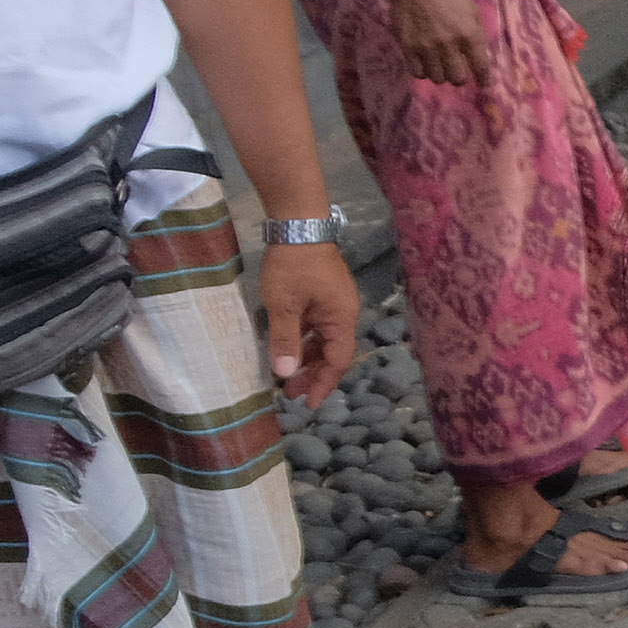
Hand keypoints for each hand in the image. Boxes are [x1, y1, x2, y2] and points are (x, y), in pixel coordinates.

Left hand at [258, 239, 358, 408]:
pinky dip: (305, 340)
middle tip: (290, 393)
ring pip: (324, 340)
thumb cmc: (292, 266)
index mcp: (341, 319)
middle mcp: (343, 314)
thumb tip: (285, 375)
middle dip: (313, 375)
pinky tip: (288, 345)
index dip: (324, 384)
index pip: (338, 361)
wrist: (298, 224)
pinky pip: (317, 325)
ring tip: (286, 374)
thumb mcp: (283, 305)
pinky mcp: (323, 294)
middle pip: (333, 353)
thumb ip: (285, 340)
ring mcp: (334, 303)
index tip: (308, 403)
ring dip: (307, 358)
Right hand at [387, 0, 489, 89]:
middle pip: (458, 79)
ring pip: (437, 78)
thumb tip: (480, 56)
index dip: (483, 79)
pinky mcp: (408, 48)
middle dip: (460, 77)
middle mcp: (449, 44)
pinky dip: (423, 71)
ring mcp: (427, 48)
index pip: (480, 66)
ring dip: (441, 74)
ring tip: (439, 64)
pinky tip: (424, 63)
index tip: (483, 84)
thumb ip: (477, 33)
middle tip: (456, 70)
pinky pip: (418, 73)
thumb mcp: (471, 9)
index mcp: (469, 34)